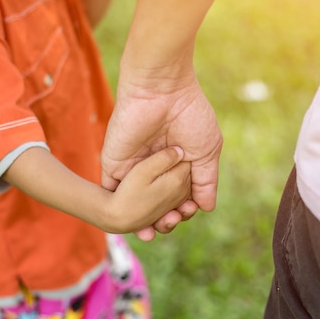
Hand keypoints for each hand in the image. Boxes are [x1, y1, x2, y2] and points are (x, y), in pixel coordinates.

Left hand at [101, 62, 222, 239]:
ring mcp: (133, 169)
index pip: (178, 198)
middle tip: (171, 221)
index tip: (187, 211)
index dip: (183, 210)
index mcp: (176, 166)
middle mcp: (155, 169)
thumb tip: (206, 208)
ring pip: (136, 205)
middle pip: (157, 205)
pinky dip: (120, 211)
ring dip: (144, 221)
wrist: (162, 91)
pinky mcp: (114, 166)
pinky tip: (133, 222)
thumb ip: (206, 181)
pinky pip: (113, 194)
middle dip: (165, 219)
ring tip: (155, 227)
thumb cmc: (190, 116)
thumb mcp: (206, 151)